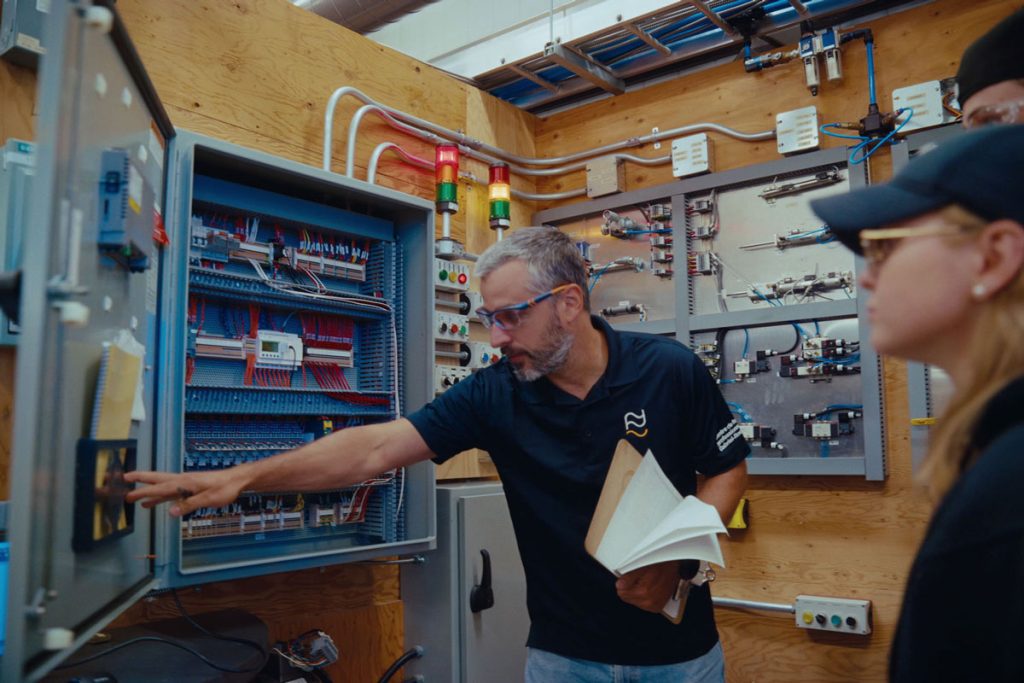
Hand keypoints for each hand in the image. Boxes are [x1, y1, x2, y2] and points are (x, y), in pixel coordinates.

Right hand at [124, 467, 249, 516]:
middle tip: (124, 479)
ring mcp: (185, 484)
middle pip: (157, 480)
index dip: (144, 490)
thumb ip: (190, 504)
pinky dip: (159, 498)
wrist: (235, 480)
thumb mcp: (209, 498)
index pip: (160, 488)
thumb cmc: (224, 488)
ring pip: (161, 487)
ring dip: (147, 491)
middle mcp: (182, 481)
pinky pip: (170, 493)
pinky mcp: (189, 488)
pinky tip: (152, 504)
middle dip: (140, 480)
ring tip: (133, 497)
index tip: (129, 492)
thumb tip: (171, 512)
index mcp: (185, 482)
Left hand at [615, 561, 679, 612]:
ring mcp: (654, 606)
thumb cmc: (662, 565)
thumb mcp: (642, 566)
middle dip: (631, 588)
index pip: (621, 592)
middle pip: (627, 598)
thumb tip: (619, 585)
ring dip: (637, 593)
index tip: (631, 577)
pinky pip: (642, 604)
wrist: (676, 568)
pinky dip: (644, 597)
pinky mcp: (657, 607)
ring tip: (647, 582)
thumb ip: (628, 577)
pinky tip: (650, 588)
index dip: (624, 583)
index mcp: (644, 592)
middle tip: (641, 578)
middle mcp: (649, 602)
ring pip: (634, 601)